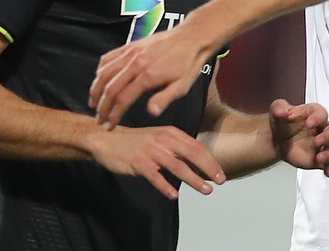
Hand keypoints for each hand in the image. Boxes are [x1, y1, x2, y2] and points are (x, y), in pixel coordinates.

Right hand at [86, 124, 225, 199]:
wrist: (107, 139)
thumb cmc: (137, 141)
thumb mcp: (160, 138)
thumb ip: (178, 148)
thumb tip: (197, 164)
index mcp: (172, 133)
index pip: (197, 147)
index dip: (210, 160)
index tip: (221, 173)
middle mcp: (164, 140)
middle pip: (192, 155)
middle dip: (208, 168)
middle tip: (220, 181)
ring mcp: (151, 151)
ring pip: (177, 166)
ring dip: (193, 179)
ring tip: (205, 189)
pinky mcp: (138, 162)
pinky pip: (154, 176)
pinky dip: (165, 186)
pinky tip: (174, 195)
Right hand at [89, 23, 211, 128]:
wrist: (191, 37)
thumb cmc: (189, 63)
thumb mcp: (182, 86)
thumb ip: (164, 99)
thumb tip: (151, 113)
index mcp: (148, 76)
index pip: (123, 99)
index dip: (113, 115)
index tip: (109, 125)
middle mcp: (136, 63)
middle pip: (110, 88)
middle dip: (101, 106)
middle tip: (99, 119)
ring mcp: (131, 52)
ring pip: (104, 72)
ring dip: (96, 89)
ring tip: (94, 103)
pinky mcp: (130, 45)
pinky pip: (108, 58)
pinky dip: (101, 70)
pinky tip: (101, 80)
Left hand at [270, 99, 328, 176]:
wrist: (277, 139)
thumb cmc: (282, 122)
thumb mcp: (277, 109)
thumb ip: (279, 107)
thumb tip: (282, 112)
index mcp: (314, 115)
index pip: (322, 114)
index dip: (318, 118)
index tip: (309, 123)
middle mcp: (321, 130)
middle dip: (327, 137)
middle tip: (316, 141)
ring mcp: (321, 146)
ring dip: (328, 154)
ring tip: (318, 158)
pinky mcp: (318, 160)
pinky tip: (328, 171)